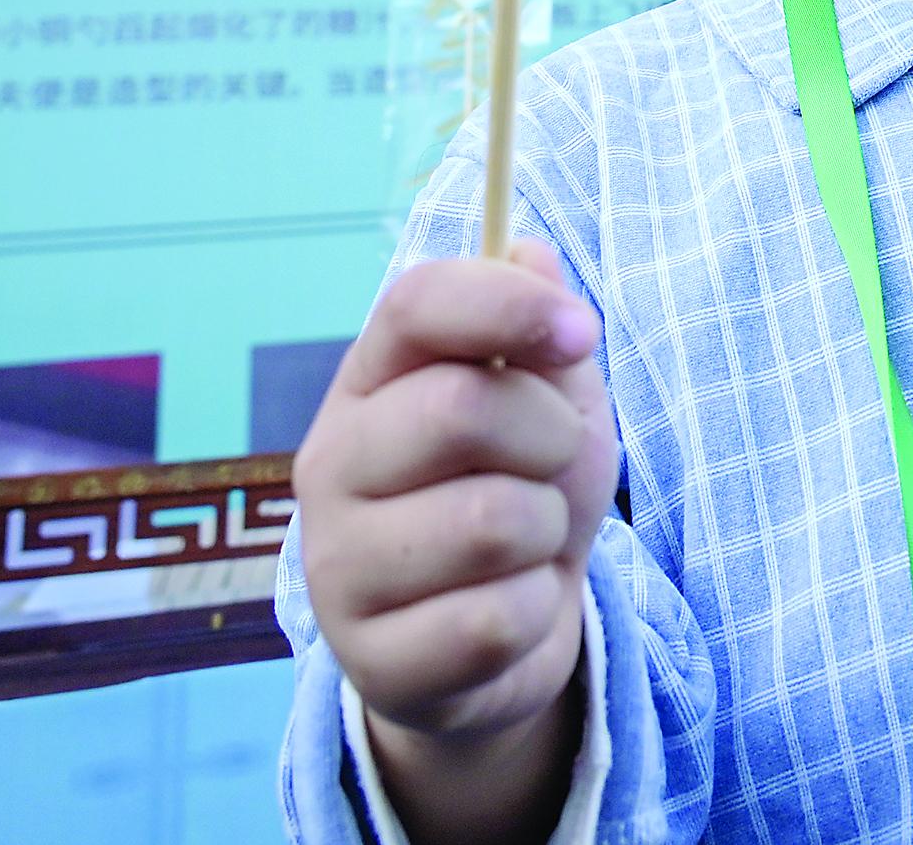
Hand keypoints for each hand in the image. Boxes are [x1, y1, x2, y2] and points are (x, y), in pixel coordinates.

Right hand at [297, 238, 617, 831]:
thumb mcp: (553, 405)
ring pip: (494, 520)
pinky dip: (534, 612)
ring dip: (547, 532)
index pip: (416, 301)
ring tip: (526, 544)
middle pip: (462, 406)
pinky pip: (497, 619)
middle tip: (552, 466)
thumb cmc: (524, 493)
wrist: (497, 641)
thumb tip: (532, 253)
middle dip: (551, 437)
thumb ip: (540, 334)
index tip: (581, 333)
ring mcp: (336, 565)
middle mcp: (331, 462)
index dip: (508, 304)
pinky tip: (506, 612)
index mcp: (371, 379)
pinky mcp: (368, 659)